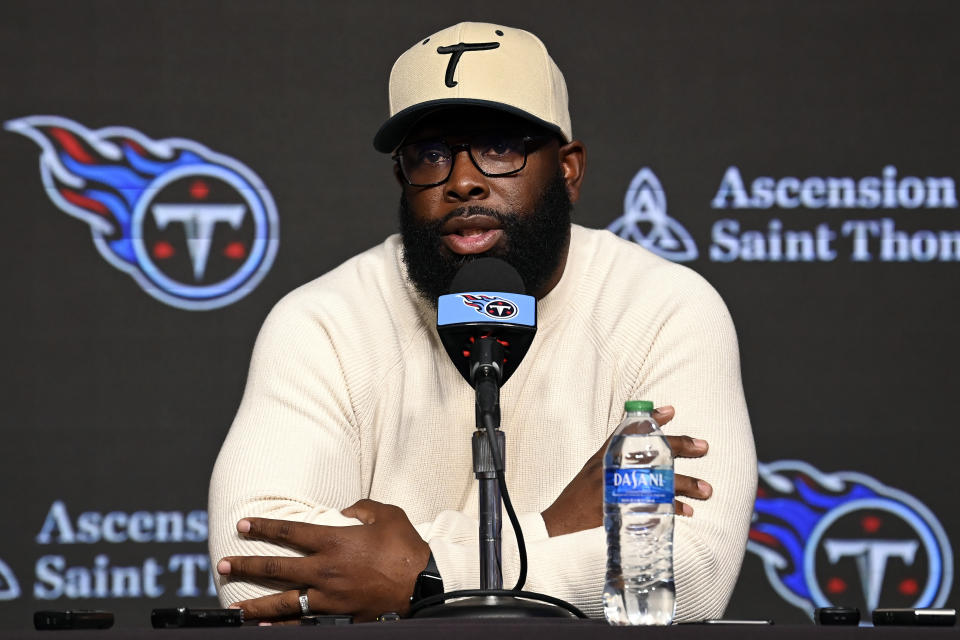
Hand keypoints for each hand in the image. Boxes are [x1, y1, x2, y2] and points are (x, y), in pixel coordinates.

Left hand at [217, 499, 429, 622]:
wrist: (424, 584)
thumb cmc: (406, 546)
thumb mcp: (386, 514)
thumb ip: (362, 508)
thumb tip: (347, 511)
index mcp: (334, 541)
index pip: (290, 532)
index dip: (263, 527)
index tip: (242, 525)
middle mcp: (325, 569)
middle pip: (277, 567)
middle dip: (247, 565)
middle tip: (222, 565)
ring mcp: (330, 597)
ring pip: (283, 602)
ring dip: (255, 604)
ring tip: (234, 607)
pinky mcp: (340, 616)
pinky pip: (305, 623)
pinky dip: (283, 626)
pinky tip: (265, 628)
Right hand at [541, 405, 711, 536]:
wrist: (560, 523)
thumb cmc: (581, 494)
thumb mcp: (594, 466)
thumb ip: (615, 451)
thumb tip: (640, 434)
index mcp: (607, 456)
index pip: (630, 430)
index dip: (652, 419)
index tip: (671, 411)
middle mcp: (613, 468)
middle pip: (652, 452)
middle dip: (680, 447)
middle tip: (704, 446)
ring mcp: (619, 489)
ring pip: (659, 482)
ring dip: (686, 484)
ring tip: (706, 490)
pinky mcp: (624, 510)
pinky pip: (654, 508)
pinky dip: (673, 509)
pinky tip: (688, 511)